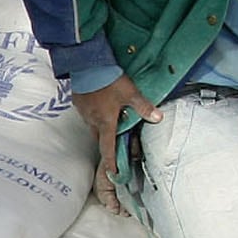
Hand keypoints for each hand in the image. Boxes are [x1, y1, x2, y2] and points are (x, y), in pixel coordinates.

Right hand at [69, 76, 161, 211]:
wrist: (86, 64)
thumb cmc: (108, 80)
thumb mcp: (130, 93)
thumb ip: (143, 107)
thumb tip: (158, 118)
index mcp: (106, 122)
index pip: (108, 148)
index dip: (112, 162)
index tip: (113, 173)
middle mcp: (93, 121)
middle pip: (100, 138)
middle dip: (107, 143)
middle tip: (115, 143)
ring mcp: (84, 112)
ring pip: (93, 125)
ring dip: (101, 126)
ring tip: (109, 121)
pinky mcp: (78, 102)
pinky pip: (87, 114)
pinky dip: (94, 114)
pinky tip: (100, 106)